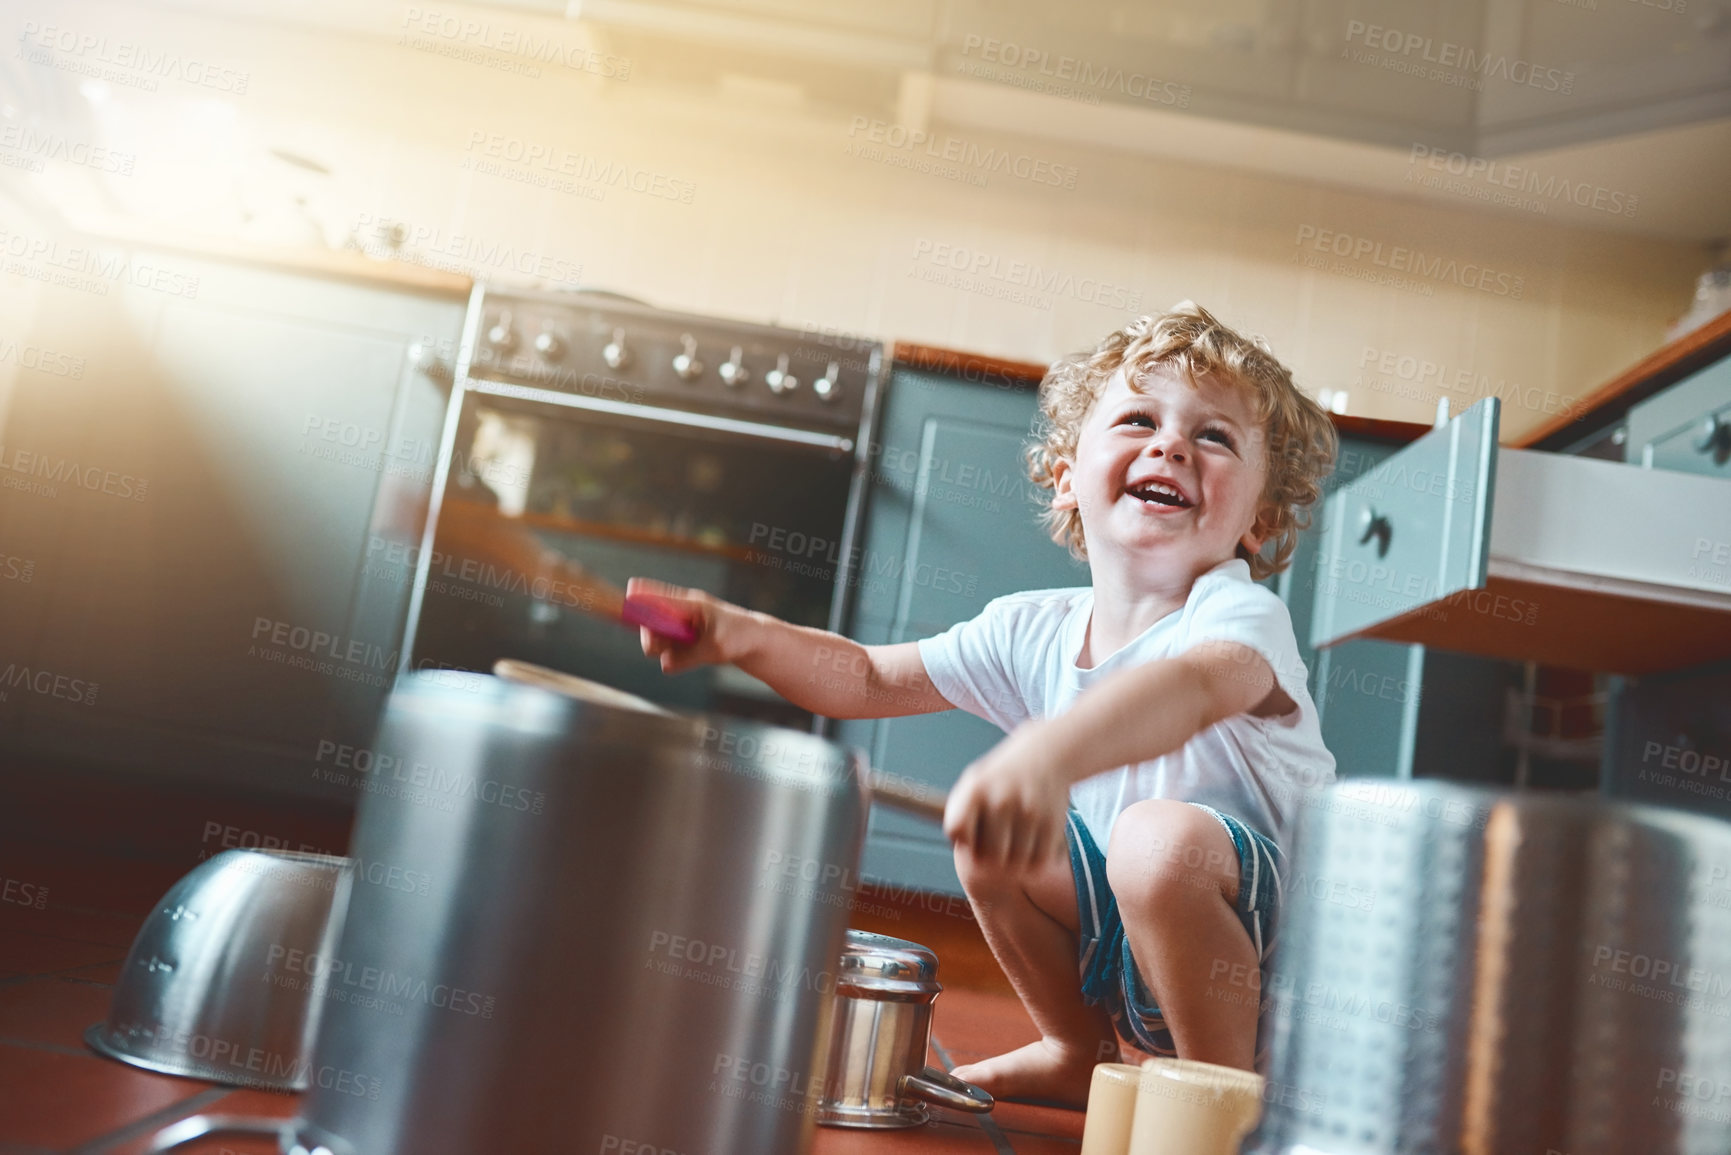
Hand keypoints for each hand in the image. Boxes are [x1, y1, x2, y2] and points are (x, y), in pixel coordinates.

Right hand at [626, 577, 738, 673]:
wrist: (754, 642)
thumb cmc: (738, 636)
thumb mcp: (715, 648)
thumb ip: (688, 657)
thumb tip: (664, 665)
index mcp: (690, 604)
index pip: (660, 597)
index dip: (642, 596)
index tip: (628, 594)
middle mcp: (681, 613)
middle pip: (649, 624)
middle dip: (653, 640)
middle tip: (663, 649)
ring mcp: (680, 627)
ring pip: (656, 642)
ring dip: (667, 652)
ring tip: (692, 653)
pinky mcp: (681, 641)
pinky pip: (667, 654)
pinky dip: (675, 659)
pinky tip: (694, 656)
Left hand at [942, 724, 1071, 868]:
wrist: (1046, 754)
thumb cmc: (1002, 778)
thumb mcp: (974, 782)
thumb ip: (959, 813)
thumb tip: (959, 846)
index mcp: (976, 788)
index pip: (957, 829)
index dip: (962, 841)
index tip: (971, 837)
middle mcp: (1002, 799)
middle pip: (988, 857)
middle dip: (991, 858)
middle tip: (997, 845)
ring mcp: (1029, 812)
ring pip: (1015, 865)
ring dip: (1014, 863)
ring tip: (1015, 844)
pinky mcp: (1053, 823)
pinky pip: (1038, 863)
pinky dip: (1034, 862)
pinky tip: (1032, 845)